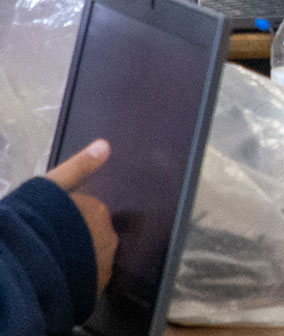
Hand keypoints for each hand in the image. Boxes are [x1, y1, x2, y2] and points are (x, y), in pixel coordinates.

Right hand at [46, 140, 116, 294]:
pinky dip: (75, 279)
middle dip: (75, 240)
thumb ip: (79, 167)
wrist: (25, 263)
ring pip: (91, 260)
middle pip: (93, 236)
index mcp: (97, 211)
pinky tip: (56, 279)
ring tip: (49, 262)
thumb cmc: (35, 219)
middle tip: (47, 244)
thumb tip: (105, 145)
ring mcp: (103, 264)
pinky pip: (87, 281)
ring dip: (76, 260)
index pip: (87, 214)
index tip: (48, 225)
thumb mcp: (51, 186)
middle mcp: (107, 237)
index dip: (65, 220)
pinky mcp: (94, 288)